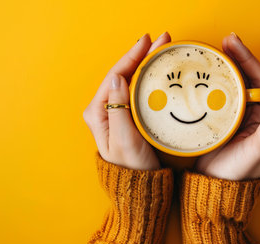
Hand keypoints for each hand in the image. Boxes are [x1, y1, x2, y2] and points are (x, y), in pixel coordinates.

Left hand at [83, 33, 171, 170]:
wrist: (140, 187)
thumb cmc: (133, 168)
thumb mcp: (125, 139)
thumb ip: (119, 109)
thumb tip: (117, 77)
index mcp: (98, 113)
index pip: (115, 76)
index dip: (131, 56)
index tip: (147, 41)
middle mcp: (104, 109)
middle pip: (123, 74)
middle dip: (141, 55)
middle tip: (161, 39)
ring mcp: (115, 112)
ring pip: (130, 80)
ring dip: (145, 63)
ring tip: (161, 49)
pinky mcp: (127, 116)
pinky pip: (137, 91)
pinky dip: (148, 77)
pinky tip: (158, 70)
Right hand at [195, 33, 259, 179]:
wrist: (215, 188)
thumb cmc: (241, 171)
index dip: (248, 60)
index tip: (234, 45)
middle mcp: (251, 113)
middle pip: (245, 78)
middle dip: (235, 58)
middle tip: (223, 42)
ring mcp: (233, 116)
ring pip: (229, 85)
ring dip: (222, 68)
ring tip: (212, 52)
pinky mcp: (217, 121)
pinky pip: (215, 97)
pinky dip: (209, 84)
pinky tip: (201, 75)